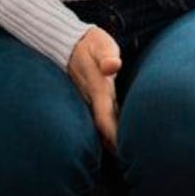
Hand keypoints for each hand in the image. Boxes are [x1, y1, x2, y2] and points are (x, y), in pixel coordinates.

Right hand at [67, 26, 121, 151]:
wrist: (70, 41)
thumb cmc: (90, 43)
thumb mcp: (100, 44)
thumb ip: (107, 55)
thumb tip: (113, 66)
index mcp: (98, 87)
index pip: (104, 116)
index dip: (112, 132)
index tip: (120, 146)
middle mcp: (92, 95)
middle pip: (102, 123)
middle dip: (112, 140)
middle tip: (124, 154)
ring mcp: (89, 95)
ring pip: (99, 119)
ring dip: (108, 134)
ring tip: (120, 149)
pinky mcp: (90, 92)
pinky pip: (99, 111)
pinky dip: (106, 123)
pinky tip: (112, 130)